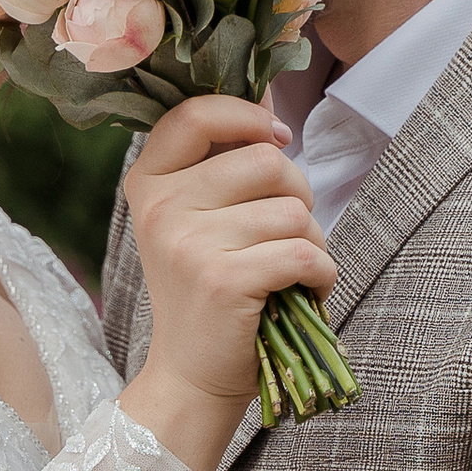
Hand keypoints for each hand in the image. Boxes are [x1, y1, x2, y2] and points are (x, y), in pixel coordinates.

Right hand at [121, 94, 335, 470]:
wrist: (191, 377)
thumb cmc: (208, 290)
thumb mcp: (198, 219)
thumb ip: (225, 160)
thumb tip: (269, 94)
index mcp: (149, 184)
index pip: (195, 114)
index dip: (247, 116)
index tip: (276, 140)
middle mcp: (161, 208)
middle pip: (266, 160)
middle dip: (298, 194)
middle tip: (285, 234)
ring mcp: (188, 244)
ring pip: (295, 211)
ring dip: (312, 243)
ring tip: (288, 272)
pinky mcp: (223, 280)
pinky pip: (306, 254)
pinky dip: (322, 275)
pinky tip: (303, 292)